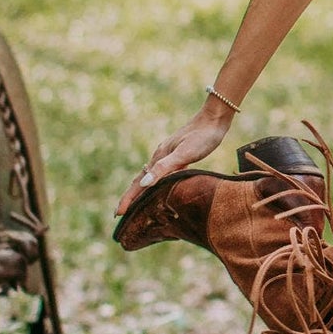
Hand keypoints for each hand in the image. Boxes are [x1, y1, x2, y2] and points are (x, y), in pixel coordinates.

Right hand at [116, 105, 230, 214]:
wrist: (214, 119)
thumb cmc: (202, 136)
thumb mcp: (184, 153)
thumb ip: (164, 168)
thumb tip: (143, 183)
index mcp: (159, 158)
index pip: (138, 182)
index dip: (128, 198)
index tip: (118, 214)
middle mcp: (160, 157)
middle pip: (140, 180)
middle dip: (130, 197)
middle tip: (120, 214)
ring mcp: (169, 155)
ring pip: (150, 177)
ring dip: (141, 192)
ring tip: (136, 205)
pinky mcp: (179, 155)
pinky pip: (163, 174)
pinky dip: (157, 185)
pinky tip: (160, 188)